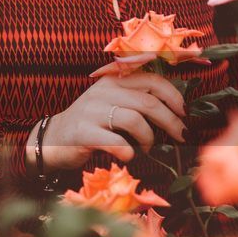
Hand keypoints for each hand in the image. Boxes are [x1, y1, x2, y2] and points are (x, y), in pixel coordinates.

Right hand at [27, 73, 186, 170]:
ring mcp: (92, 111)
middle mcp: (103, 91)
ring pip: (135, 121)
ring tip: (146, 148)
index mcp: (114, 80)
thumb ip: (136, 100)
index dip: (174, 97)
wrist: (53, 138)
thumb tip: (175, 111)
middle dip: (171, 121)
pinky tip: (128, 156)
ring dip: (148, 139)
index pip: (152, 80)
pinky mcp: (83, 132)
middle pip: (148, 102)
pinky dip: (128, 152)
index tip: (184, 114)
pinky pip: (116, 141)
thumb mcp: (112, 102)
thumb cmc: (91, 123)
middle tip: (181, 136)